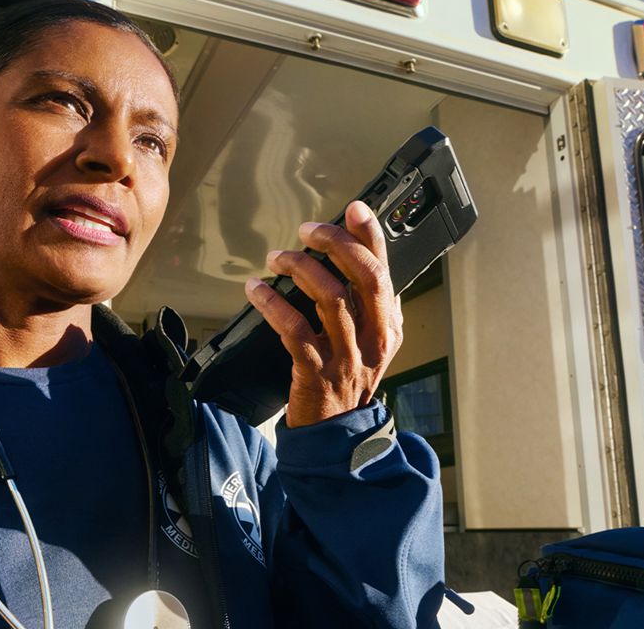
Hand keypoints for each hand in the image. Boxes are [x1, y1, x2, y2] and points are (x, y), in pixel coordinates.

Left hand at [246, 200, 403, 427]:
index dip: (370, 236)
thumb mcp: (369, 343)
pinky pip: (294, 329)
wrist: (336, 435)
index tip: (354, 208)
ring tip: (277, 257)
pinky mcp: (316, 373)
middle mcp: (373, 340)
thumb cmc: (347, 381)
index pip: (385, 271)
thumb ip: (366, 305)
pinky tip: (256, 289)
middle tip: (308, 230)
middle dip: (336, 244)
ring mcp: (347, 357)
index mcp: (388, 327)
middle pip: (365, 278)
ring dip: (300, 268)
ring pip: (330, 298)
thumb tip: (353, 255)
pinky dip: (272, 303)